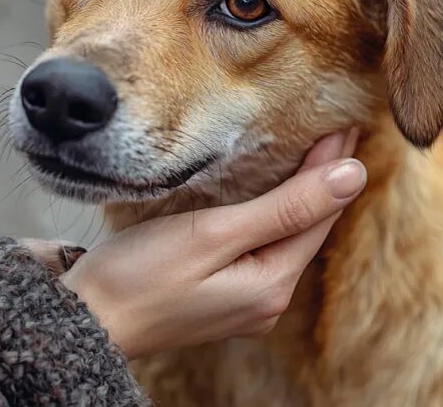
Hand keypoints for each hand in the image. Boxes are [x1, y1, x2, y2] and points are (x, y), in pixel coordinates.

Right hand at [58, 129, 363, 359]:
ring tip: (317, 155)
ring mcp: (246, 302)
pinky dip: (277, 215)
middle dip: (325, 179)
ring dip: (303, 195)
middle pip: (308, 228)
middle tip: (342, 129)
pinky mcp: (223, 297)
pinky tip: (275, 196)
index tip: (346, 122)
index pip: (318, 214)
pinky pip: (265, 248)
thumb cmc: (140, 276)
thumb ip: (285, 207)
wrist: (89, 320)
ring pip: (288, 238)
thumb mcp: (214, 234)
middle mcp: (268, 299)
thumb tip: (354, 178)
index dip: (334, 166)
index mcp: (271, 284)